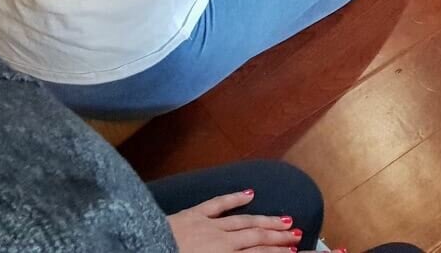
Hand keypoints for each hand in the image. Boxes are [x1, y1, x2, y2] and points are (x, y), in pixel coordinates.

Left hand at [168, 190, 300, 251]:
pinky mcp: (193, 215)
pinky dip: (234, 198)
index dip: (277, 251)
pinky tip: (249, 193)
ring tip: (284, 219)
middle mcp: (221, 240)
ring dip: (265, 220)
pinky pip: (217, 204)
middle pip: (256, 236)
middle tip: (297, 234)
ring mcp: (208, 225)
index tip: (293, 250)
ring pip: (243, 221)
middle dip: (278, 236)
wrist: (144, 248)